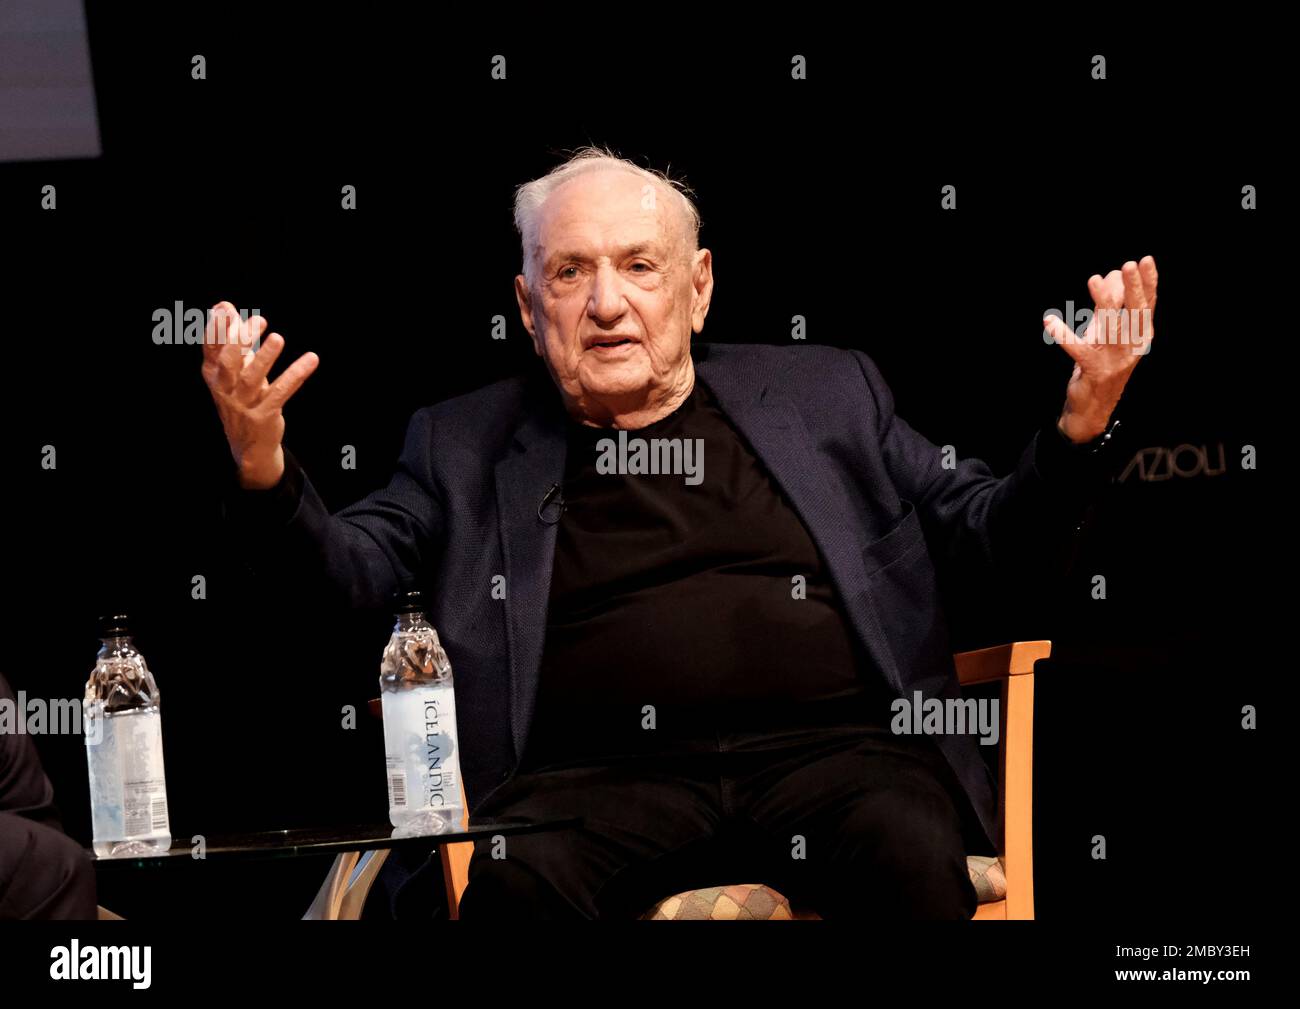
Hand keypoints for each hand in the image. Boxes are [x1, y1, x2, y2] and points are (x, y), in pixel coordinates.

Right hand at [200, 302, 318, 488]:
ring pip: (252, 378)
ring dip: (265, 357)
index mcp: (214, 375)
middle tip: (259, 319)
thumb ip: (231, 339)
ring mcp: (243, 404)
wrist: (249, 445)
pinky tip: (310, 360)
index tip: (225, 307)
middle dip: (240, 339)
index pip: (210, 348)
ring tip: (278, 338)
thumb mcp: (233, 371)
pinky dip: (295, 375)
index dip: (216, 328)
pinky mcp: (264, 416)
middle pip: (229, 362)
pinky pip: (280, 393)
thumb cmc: (242, 398)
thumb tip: (225, 306)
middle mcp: (224, 389)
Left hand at [1043, 256, 1156, 442]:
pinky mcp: (1095, 371)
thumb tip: (1113, 274)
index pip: (1147, 305)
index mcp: (1140, 336)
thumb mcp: (1106, 332)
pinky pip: (1078, 350)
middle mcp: (1132, 347)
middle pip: (1135, 314)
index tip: (1146, 261)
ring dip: (1103, 303)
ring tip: (1095, 280)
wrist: (1092, 406)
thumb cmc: (1100, 363)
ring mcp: (1115, 360)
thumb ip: (1109, 306)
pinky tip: (1049, 322)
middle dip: (1133, 288)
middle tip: (1128, 265)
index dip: (1148, 283)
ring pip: (1111, 327)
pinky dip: (1063, 335)